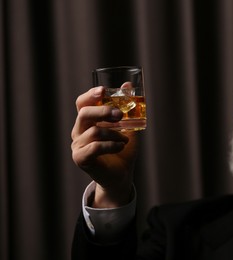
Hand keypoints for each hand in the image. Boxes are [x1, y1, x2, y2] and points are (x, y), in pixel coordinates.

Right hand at [71, 87, 137, 207]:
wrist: (122, 174)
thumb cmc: (122, 149)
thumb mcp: (127, 126)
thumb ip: (127, 108)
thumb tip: (127, 85)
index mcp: (87, 121)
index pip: (82, 103)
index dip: (90, 95)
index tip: (103, 91)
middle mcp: (79, 131)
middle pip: (84, 113)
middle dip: (103, 111)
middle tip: (120, 115)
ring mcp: (78, 145)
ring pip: (94, 131)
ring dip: (114, 134)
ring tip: (124, 139)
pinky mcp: (81, 159)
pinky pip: (95, 147)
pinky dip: (111, 145)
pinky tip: (120, 146)